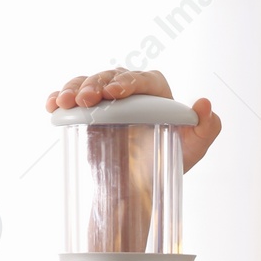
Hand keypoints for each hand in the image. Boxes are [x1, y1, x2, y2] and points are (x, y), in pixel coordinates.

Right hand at [45, 67, 221, 171]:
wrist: (140, 184)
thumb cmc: (170, 162)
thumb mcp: (194, 149)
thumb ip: (207, 127)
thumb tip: (205, 103)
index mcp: (157, 92)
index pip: (143, 80)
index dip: (129, 83)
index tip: (115, 93)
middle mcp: (130, 89)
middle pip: (112, 76)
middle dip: (97, 84)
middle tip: (87, 99)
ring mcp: (106, 98)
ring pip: (89, 82)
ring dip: (75, 88)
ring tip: (66, 102)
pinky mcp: (88, 109)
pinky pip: (73, 96)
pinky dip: (61, 96)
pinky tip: (52, 104)